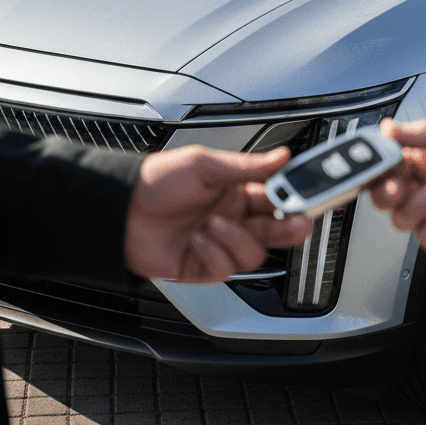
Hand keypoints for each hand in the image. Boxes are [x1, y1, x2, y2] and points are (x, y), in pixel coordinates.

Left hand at [125, 144, 311, 281]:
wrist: (119, 210)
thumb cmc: (155, 181)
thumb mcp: (203, 164)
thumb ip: (246, 165)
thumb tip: (281, 156)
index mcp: (235, 190)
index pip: (276, 197)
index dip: (293, 198)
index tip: (305, 196)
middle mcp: (230, 217)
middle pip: (274, 230)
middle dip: (289, 227)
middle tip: (296, 222)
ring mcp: (218, 243)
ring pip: (253, 253)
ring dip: (237, 238)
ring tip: (214, 223)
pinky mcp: (202, 266)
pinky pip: (225, 268)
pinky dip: (214, 254)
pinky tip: (197, 240)